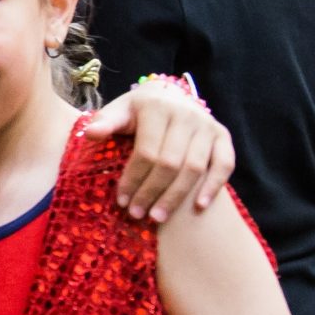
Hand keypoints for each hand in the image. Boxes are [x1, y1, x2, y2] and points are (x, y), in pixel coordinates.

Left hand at [87, 80, 236, 221]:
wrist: (168, 96)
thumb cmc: (137, 112)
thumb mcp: (118, 112)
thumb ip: (105, 123)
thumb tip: (90, 133)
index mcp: (157, 108)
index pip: (146, 151)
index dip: (133, 179)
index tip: (121, 201)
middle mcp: (186, 114)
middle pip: (170, 163)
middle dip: (151, 192)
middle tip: (136, 214)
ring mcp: (207, 125)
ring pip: (195, 168)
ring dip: (176, 197)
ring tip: (157, 218)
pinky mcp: (222, 135)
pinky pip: (225, 164)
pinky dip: (214, 186)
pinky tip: (199, 207)